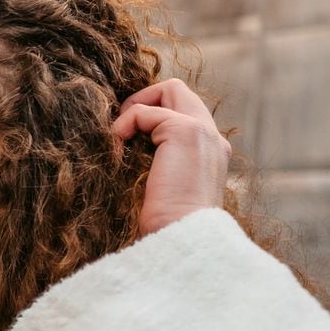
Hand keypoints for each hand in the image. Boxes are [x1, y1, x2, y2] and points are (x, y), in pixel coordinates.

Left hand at [113, 79, 231, 237]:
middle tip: (121, 132)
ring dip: (133, 109)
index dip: (152, 117)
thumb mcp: (162, 194)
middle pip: (178, 92)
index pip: (184, 113)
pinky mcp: (185, 131)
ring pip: (167, 90)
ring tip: (117, 139)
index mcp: (210, 153)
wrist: (181, 240)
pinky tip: (116, 152)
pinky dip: (123, 126)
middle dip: (143, 101)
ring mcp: (203, 131)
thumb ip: (157, 169)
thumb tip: (125, 157)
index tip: (128, 140)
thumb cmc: (165, 230)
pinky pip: (143, 112)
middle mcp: (213, 137)